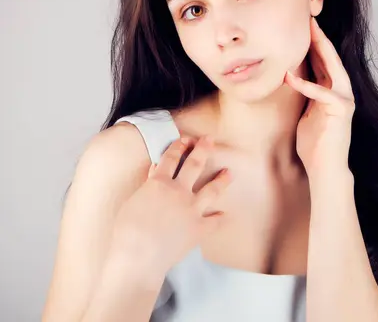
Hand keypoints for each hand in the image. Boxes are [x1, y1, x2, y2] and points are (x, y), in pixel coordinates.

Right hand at [108, 136, 230, 277]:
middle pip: (195, 164)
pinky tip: (226, 215)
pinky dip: (221, 218)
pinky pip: (215, 221)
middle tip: (210, 140)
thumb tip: (154, 168)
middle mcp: (179, 192)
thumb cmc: (127, 232)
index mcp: (159, 183)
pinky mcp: (200, 228)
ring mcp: (192, 210)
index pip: (171, 158)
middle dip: (204, 149)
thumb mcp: (133, 202)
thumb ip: (147, 184)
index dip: (179, 146)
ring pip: (212, 189)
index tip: (186, 139)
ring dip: (222, 180)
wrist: (138, 258)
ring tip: (229, 173)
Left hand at [284, 17, 354, 178]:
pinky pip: (322, 93)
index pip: (324, 62)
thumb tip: (292, 78)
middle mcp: (342, 92)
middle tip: (308, 19)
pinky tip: (290, 77)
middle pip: (331, 59)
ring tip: (309, 34)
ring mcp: (345, 100)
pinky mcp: (342, 110)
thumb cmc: (315, 144)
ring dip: (320, 50)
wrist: (325, 168)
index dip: (314, 44)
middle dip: (319, 38)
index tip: (303, 28)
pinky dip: (306, 85)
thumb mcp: (307, 113)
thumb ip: (306, 95)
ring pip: (333, 68)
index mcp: (332, 92)